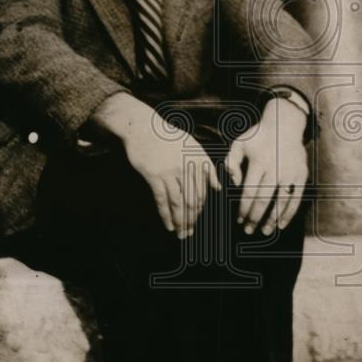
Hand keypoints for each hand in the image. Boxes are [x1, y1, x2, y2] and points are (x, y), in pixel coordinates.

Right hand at [90, 92, 220, 237]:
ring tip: (180, 233)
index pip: (202, 192)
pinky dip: (165, 215)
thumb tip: (218, 188)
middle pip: (192, 200)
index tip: (196, 220)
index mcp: (197, 162)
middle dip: (191, 220)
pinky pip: (161, 199)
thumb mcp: (192, 146)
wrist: (143, 128)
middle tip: (190, 233)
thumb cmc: (168, 137)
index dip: (200, 209)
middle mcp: (186, 168)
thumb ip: (207, 167)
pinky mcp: (154, 175)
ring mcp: (169, 172)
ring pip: (178, 203)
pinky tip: (167, 225)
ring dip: (180, 221)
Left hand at [225, 98, 307, 234]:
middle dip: (254, 218)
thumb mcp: (239, 144)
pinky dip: (289, 213)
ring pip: (281, 202)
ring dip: (272, 220)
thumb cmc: (257, 137)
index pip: (249, 192)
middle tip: (248, 230)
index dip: (243, 209)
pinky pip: (296, 198)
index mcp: (259, 162)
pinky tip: (281, 225)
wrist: (284, 124)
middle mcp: (276, 168)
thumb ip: (231, 163)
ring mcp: (290, 173)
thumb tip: (233, 183)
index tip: (238, 220)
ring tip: (264, 232)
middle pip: (263, 199)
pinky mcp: (302, 175)